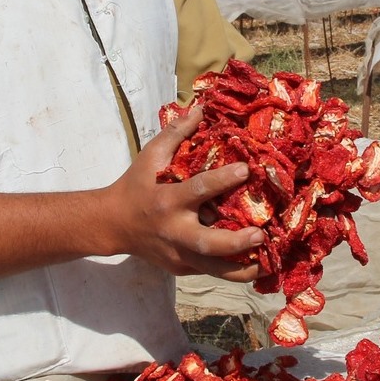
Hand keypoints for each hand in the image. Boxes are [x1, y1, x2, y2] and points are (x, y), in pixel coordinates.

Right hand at [101, 104, 263, 280]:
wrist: (112, 225)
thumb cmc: (135, 185)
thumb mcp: (150, 156)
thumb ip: (175, 133)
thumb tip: (200, 109)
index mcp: (167, 200)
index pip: (198, 190)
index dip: (223, 180)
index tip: (246, 169)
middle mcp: (174, 231)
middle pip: (207, 243)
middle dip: (236, 242)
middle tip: (261, 235)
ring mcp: (178, 254)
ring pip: (213, 269)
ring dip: (241, 270)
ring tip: (267, 263)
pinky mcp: (181, 268)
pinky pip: (210, 271)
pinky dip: (232, 270)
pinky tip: (255, 265)